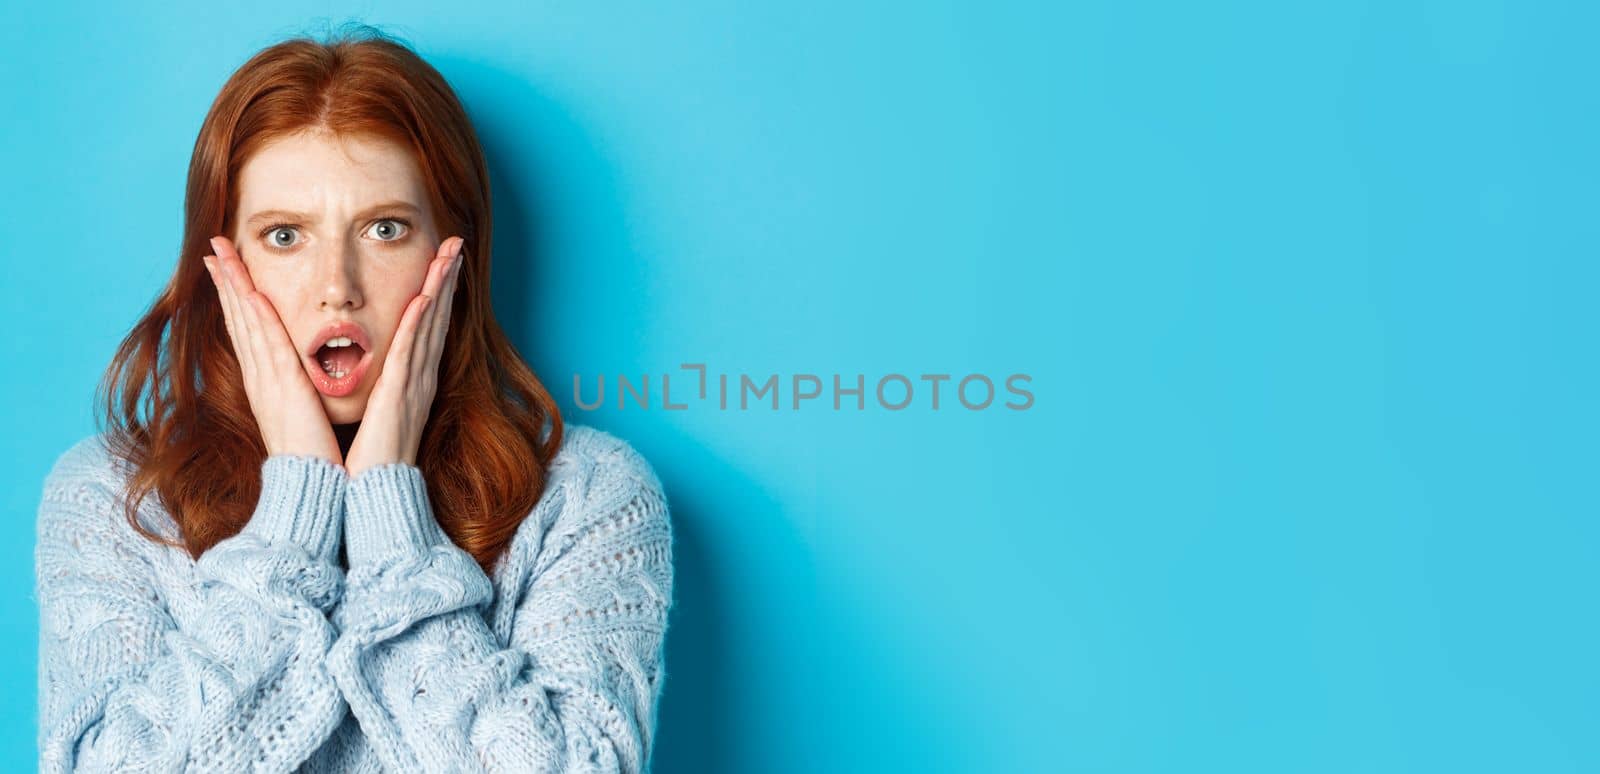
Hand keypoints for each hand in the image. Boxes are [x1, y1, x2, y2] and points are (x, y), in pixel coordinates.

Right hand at [202, 235, 343, 465]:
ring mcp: (267, 381)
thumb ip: (299, 390)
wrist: (312, 486)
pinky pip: (269, 345)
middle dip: (226, 280)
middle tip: (213, 247)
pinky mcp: (283, 388)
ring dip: (235, 286)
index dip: (235, 296)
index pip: (248, 329)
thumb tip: (299, 377)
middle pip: (239, 318)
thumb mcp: (304, 412)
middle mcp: (260, 377)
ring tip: (221, 254)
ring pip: (247, 323)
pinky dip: (258, 317)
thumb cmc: (314, 454)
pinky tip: (251, 292)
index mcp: (267, 382)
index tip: (225, 267)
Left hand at [343, 236, 466, 478]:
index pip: (426, 327)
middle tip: (455, 244)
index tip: (441, 262)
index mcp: (410, 381)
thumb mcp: (374, 414)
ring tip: (449, 256)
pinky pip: (411, 354)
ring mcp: (413, 387)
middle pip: (437, 319)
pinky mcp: (400, 397)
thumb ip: (379, 389)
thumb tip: (371, 371)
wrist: (371, 495)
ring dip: (440, 289)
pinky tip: (425, 299)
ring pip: (429, 327)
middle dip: (446, 279)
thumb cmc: (367, 460)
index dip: (437, 292)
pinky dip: (420, 325)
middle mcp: (419, 379)